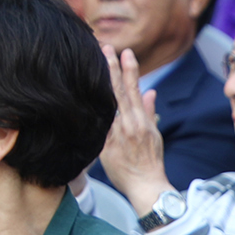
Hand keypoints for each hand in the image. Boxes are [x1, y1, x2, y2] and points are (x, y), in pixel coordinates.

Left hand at [98, 46, 173, 215]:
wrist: (146, 187)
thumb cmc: (151, 162)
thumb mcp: (155, 135)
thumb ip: (150, 112)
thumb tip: (151, 92)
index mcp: (143, 121)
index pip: (136, 90)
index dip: (130, 69)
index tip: (125, 52)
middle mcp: (130, 125)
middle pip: (119, 91)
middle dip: (112, 68)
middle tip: (105, 47)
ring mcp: (117, 135)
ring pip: (107, 104)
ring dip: (100, 83)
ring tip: (92, 63)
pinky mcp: (106, 147)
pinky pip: (97, 126)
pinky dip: (90, 110)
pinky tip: (80, 95)